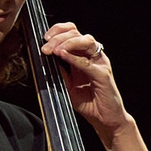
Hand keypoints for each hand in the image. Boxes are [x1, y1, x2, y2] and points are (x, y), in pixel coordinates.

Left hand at [43, 21, 131, 142]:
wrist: (105, 120)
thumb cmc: (90, 103)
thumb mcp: (69, 85)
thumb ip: (61, 72)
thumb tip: (47, 58)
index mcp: (85, 56)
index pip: (72, 32)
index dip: (58, 30)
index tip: (44, 38)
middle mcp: (93, 56)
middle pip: (77, 33)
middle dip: (58, 37)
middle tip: (45, 47)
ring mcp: (100, 64)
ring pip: (86, 41)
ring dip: (67, 43)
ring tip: (54, 50)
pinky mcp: (103, 75)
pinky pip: (88, 62)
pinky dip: (74, 58)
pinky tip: (62, 55)